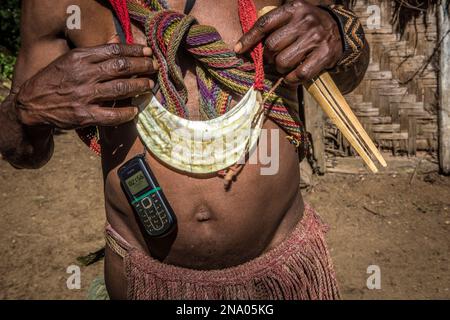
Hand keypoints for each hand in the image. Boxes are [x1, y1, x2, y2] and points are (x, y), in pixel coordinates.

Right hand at [15, 43, 157, 128]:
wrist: (32, 104)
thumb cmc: (54, 80)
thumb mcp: (69, 60)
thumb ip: (93, 54)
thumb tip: (118, 44)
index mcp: (80, 59)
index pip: (113, 50)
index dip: (134, 51)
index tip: (147, 52)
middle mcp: (83, 75)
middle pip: (121, 67)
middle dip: (142, 66)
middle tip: (154, 67)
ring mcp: (85, 96)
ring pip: (121, 89)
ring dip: (139, 86)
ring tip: (149, 85)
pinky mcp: (85, 115)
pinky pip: (112, 115)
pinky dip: (127, 112)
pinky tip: (135, 110)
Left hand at [235, 0, 342, 84]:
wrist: (341, 29)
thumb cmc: (308, 26)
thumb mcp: (293, 17)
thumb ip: (274, 27)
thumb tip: (246, 46)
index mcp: (293, 9)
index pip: (264, 24)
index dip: (249, 38)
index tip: (238, 49)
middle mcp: (304, 21)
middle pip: (272, 46)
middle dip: (269, 57)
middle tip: (274, 58)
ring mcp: (315, 38)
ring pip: (283, 62)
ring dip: (280, 68)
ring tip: (286, 65)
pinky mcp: (325, 54)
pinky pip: (300, 73)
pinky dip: (292, 79)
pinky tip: (292, 77)